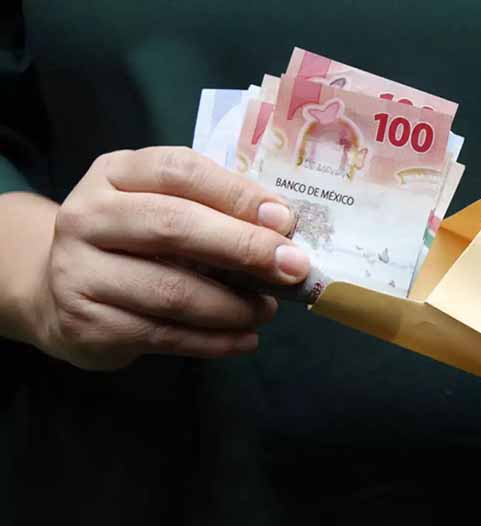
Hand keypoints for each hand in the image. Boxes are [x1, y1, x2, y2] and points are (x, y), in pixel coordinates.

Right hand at [29, 147, 308, 369]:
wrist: (62, 290)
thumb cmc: (134, 243)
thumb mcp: (165, 208)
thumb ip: (215, 211)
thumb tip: (282, 230)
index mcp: (115, 173)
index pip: (180, 172)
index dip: (237, 195)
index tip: (285, 221)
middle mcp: (87, 216)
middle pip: (173, 226)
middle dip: (244, 249)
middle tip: (293, 269)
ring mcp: (78, 271)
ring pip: (170, 291)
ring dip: (233, 306)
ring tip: (267, 311)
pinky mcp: (86, 323)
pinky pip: (162, 335)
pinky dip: (214, 341)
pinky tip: (245, 340)